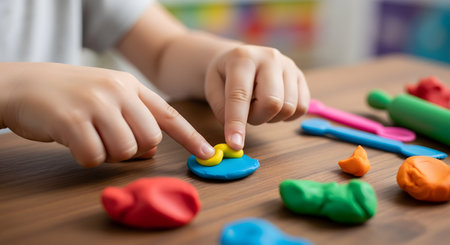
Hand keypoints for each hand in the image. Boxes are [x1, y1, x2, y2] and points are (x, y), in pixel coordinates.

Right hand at [0, 63, 214, 166]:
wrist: (23, 84)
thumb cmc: (69, 96)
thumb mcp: (106, 99)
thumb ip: (132, 120)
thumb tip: (151, 149)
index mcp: (129, 85)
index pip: (168, 113)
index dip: (190, 136)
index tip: (208, 153)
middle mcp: (117, 90)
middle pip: (149, 138)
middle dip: (133, 149)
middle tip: (108, 138)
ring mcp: (95, 103)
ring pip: (125, 149)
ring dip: (108, 153)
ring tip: (90, 137)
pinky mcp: (73, 119)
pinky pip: (95, 156)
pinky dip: (86, 157)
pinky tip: (73, 140)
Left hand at [205, 45, 309, 149]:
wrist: (242, 58)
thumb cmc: (225, 76)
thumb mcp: (212, 88)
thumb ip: (222, 110)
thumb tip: (237, 135)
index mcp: (243, 58)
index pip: (240, 95)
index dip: (236, 122)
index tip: (235, 145)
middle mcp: (269, 58)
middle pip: (272, 102)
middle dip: (257, 118)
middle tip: (248, 114)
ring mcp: (289, 66)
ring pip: (288, 107)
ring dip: (270, 117)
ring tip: (259, 106)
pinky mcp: (301, 76)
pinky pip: (302, 108)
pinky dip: (287, 115)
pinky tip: (273, 107)